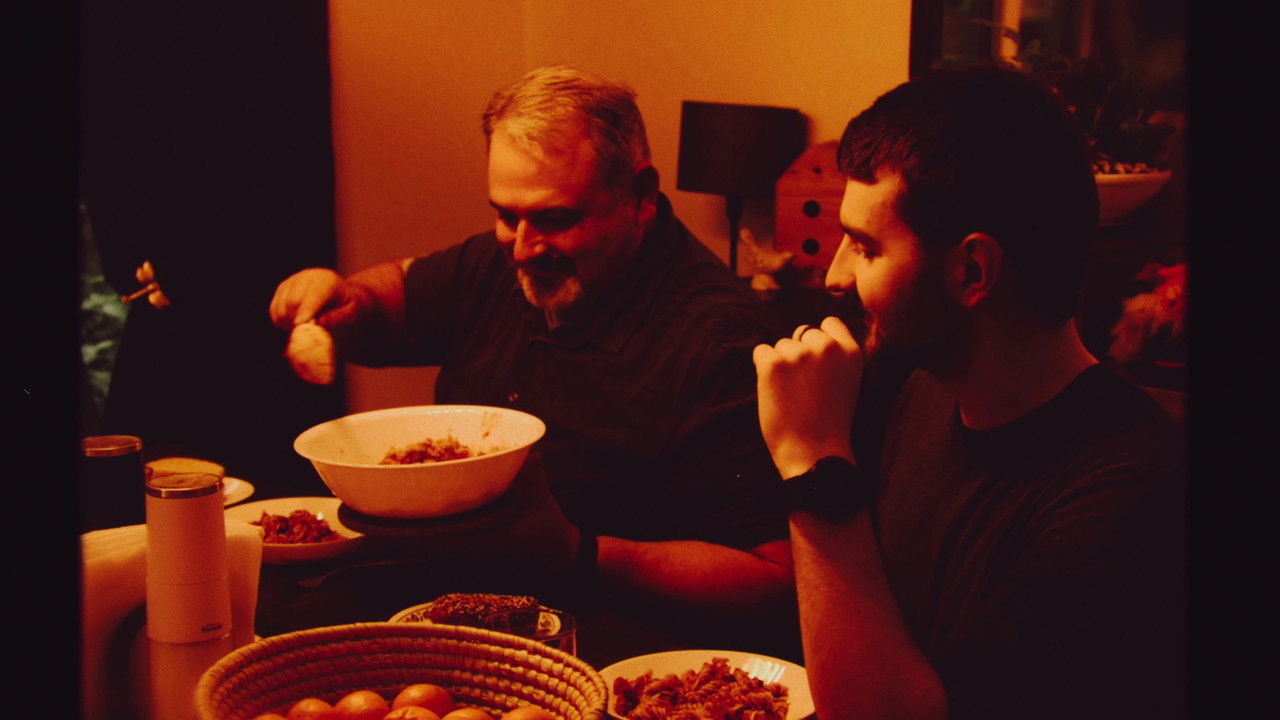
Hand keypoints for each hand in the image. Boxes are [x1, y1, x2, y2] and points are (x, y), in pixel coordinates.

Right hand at [268, 268, 343, 328]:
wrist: (340, 295)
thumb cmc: (348, 306)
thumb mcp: (352, 313)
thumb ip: (338, 317)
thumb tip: (319, 322)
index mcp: (327, 280)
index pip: (314, 295)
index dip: (306, 309)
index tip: (300, 323)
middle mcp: (307, 276)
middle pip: (292, 301)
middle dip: (298, 319)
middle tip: (310, 329)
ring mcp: (292, 281)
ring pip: (281, 307)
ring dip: (289, 322)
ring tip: (306, 323)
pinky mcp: (282, 289)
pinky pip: (274, 310)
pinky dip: (282, 321)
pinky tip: (296, 320)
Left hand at [753, 316, 863, 478]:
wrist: (814, 453)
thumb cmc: (828, 422)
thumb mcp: (847, 382)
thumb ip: (834, 355)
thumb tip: (806, 332)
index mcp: (851, 351)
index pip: (829, 323)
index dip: (819, 341)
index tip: (817, 365)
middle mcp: (826, 347)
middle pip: (802, 334)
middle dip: (799, 354)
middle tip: (805, 388)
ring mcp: (799, 354)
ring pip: (781, 346)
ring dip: (781, 365)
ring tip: (793, 395)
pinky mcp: (773, 364)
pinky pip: (760, 353)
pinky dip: (763, 369)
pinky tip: (776, 392)